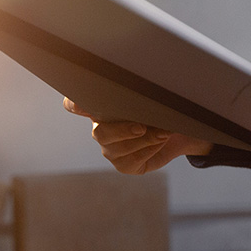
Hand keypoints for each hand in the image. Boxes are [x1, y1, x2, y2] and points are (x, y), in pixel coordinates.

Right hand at [63, 98, 212, 174]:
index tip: (79, 99)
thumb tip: (146, 85)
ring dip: (146, 139)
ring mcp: (111, 150)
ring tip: (164, 132)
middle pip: (100, 133)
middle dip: (122, 130)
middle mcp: (101, 130)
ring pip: (120, 148)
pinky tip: (160, 141)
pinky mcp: (124, 165)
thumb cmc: (158, 110)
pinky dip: (150, 149)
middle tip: (142, 127)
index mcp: (101, 109)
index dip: (74, 104)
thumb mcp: (150, 98)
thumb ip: (139, 92)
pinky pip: (133, 160)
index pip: (75, 106)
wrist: (175, 133)